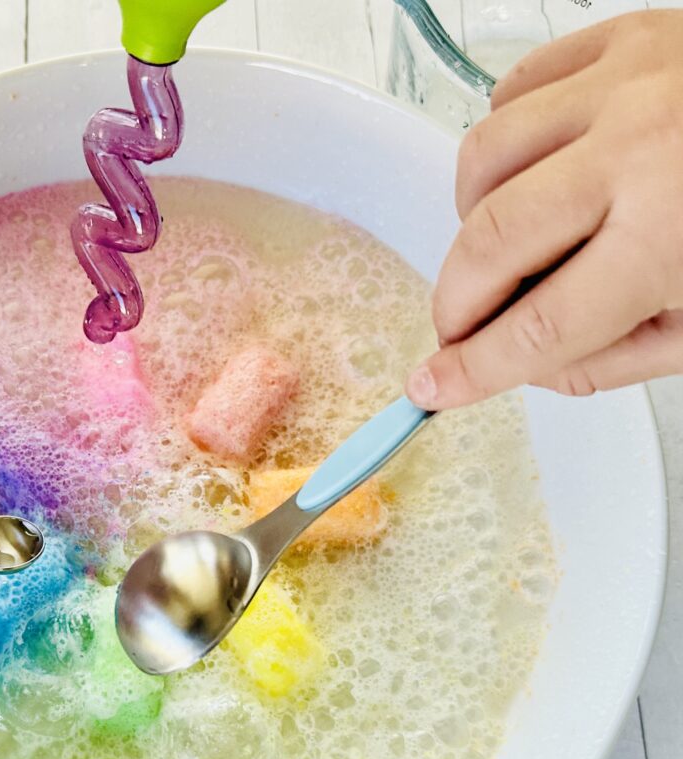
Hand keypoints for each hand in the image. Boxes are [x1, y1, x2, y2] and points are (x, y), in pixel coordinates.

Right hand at [406, 11, 682, 409]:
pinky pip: (514, 90)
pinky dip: (506, 143)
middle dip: (457, 302)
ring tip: (510, 242)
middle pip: (491, 242)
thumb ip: (612, 357)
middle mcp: (640, 149)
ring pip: (484, 158)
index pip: (538, 328)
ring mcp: (627, 81)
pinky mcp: (623, 38)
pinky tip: (536, 171)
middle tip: (463, 328)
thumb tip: (530, 366)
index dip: (473, 369)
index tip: (433, 386)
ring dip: (474, 218)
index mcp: (672, 238)